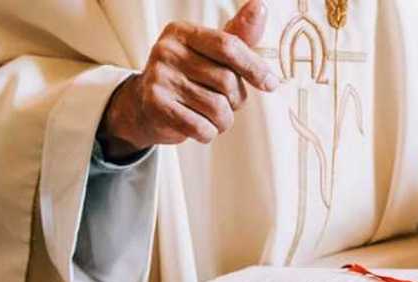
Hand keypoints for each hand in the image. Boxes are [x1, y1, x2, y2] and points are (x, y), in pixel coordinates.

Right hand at [96, 0, 278, 160]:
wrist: (146, 105)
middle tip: (224, 100)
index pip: (228, 46)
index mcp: (183, 32)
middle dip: (236, 99)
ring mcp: (159, 78)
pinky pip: (202, 128)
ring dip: (223, 120)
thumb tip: (260, 6)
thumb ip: (238, 36)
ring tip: (210, 114)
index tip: (270, 83)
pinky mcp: (156, 106)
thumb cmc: (189, 76)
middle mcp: (167, 50)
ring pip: (218, 109)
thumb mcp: (211, 52)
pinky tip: (198, 124)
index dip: (255, 67)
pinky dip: (208, 133)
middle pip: (227, 81)